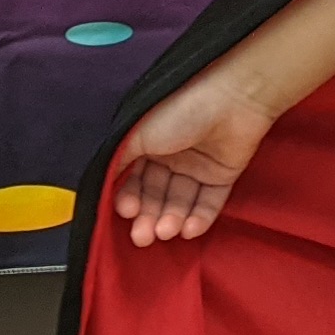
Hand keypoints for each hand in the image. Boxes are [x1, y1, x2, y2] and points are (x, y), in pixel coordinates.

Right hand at [112, 69, 277, 245]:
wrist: (232, 97)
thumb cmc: (178, 111)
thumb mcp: (136, 134)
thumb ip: (118, 162)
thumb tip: (102, 185)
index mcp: (148, 143)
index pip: (134, 180)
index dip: (130, 199)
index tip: (126, 213)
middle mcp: (171, 156)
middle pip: (157, 195)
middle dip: (149, 217)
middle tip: (143, 237)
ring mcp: (198, 166)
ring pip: (181, 201)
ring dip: (172, 219)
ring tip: (167, 232)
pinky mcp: (224, 174)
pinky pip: (210, 201)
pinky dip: (200, 218)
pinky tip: (189, 230)